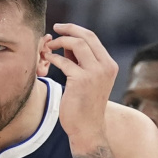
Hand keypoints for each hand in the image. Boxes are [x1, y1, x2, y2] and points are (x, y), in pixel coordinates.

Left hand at [45, 23, 117, 139]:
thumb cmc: (84, 105)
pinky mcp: (81, 81)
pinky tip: (47, 59)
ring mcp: (95, 73)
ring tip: (48, 47)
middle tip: (54, 29)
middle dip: (68, 29)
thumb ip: (81, 61)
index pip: (93, 38)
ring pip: (77, 44)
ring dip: (59, 43)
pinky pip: (64, 62)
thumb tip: (67, 43)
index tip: (61, 28)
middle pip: (86, 36)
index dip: (75, 29)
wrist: (87, 128)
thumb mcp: (88, 79)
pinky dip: (53, 58)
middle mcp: (106, 66)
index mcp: (109, 65)